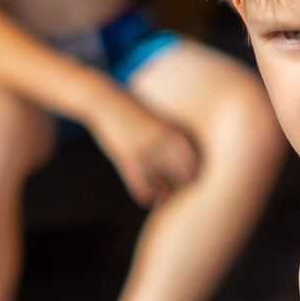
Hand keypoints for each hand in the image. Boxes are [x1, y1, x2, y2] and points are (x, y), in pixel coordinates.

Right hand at [87, 92, 198, 206]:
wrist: (104, 100)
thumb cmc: (132, 106)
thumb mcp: (155, 115)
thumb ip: (168, 130)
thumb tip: (183, 145)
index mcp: (168, 129)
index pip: (189, 157)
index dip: (193, 172)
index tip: (194, 180)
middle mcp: (156, 140)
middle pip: (176, 171)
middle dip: (181, 185)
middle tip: (182, 193)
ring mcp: (139, 149)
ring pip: (157, 179)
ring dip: (162, 193)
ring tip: (164, 200)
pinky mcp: (122, 156)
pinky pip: (136, 180)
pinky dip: (143, 192)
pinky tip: (147, 200)